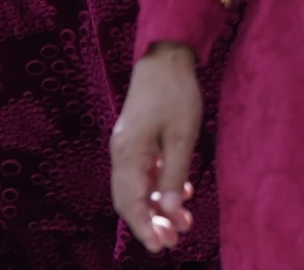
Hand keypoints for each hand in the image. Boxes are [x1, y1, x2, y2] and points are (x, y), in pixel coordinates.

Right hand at [111, 44, 208, 254]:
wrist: (164, 56)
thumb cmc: (175, 93)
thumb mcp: (182, 137)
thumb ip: (173, 175)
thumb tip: (169, 209)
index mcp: (128, 155)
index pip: (131, 204)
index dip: (144, 228)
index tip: (161, 247)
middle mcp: (121, 154)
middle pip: (130, 200)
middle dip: (150, 223)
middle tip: (173, 241)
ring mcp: (127, 146)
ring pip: (138, 188)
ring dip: (157, 207)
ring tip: (181, 223)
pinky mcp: (136, 139)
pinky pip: (144, 173)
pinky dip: (159, 187)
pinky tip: (181, 194)